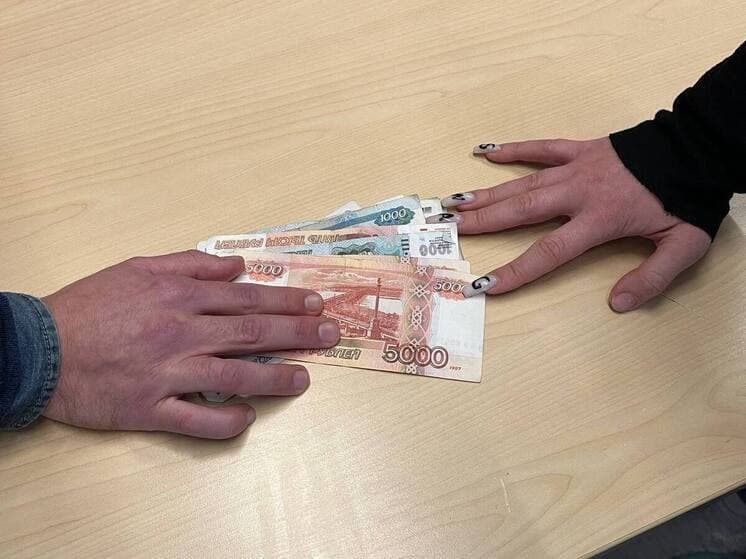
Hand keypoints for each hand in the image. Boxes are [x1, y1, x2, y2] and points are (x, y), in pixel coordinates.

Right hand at [41, 250, 339, 438]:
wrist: (38, 348)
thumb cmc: (90, 305)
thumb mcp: (139, 267)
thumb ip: (191, 264)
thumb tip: (237, 266)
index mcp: (180, 297)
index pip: (248, 299)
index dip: (287, 302)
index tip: (315, 305)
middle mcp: (182, 333)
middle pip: (253, 333)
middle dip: (298, 332)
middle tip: (330, 334)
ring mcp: (168, 373)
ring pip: (235, 376)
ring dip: (276, 377)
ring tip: (305, 378)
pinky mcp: (150, 409)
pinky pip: (198, 420)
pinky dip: (227, 420)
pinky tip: (249, 417)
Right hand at [431, 138, 710, 310]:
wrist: (699, 148)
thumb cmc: (688, 199)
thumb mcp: (684, 246)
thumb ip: (652, 278)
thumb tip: (618, 304)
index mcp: (600, 218)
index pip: (550, 251)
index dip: (516, 271)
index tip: (486, 286)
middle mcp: (579, 192)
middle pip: (521, 211)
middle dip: (483, 222)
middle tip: (447, 230)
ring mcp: (576, 167)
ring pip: (523, 183)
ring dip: (486, 193)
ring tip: (452, 202)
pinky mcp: (581, 149)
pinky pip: (542, 148)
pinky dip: (513, 150)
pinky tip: (486, 152)